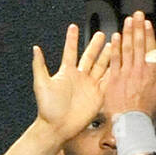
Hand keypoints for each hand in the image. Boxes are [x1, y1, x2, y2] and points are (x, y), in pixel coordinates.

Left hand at [32, 24, 112, 144]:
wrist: (57, 127)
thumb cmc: (47, 108)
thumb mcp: (41, 84)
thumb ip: (39, 65)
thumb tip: (36, 48)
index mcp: (66, 72)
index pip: (70, 51)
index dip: (72, 39)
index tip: (74, 27)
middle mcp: (79, 78)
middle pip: (89, 57)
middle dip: (95, 45)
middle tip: (102, 34)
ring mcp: (90, 86)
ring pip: (100, 67)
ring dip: (107, 56)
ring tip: (113, 44)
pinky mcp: (98, 97)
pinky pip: (107, 83)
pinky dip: (113, 74)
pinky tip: (120, 65)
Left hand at [104, 11, 155, 121]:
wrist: (133, 125)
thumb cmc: (147, 114)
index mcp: (152, 74)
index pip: (150, 49)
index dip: (148, 35)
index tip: (147, 23)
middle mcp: (139, 70)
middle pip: (139, 44)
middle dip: (138, 27)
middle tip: (136, 14)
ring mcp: (126, 73)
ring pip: (127, 48)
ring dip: (127, 33)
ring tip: (127, 20)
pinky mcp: (114, 79)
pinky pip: (114, 59)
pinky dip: (115, 47)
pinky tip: (115, 36)